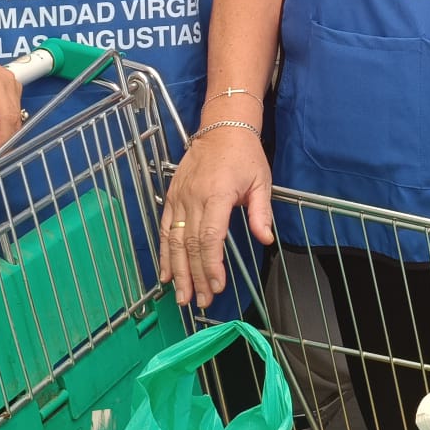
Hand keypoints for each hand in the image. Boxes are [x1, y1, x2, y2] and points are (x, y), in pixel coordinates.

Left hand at [0, 39, 23, 158]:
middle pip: (13, 121)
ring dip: (0, 139)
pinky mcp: (9, 88)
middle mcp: (7, 81)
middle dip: (0, 145)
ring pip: (14, 120)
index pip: (6, 116)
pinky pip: (11, 113)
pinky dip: (0, 129)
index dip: (1, 141)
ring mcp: (11, 84)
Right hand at [159, 126, 273, 308]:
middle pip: (190, 245)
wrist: (222, 128)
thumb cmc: (244, 155)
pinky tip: (165, 273)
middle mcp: (194, 198)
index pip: (209, 238)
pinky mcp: (172, 197)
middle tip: (201, 301)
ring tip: (181, 296)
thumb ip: (260, 213)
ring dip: (177, 271)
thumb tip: (266, 239)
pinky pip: (164, 229)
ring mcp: (179, 198)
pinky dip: (164, 253)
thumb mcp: (261, 181)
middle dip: (195, 276)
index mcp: (217, 195)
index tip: (217, 286)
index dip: (211, 265)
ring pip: (173, 241)